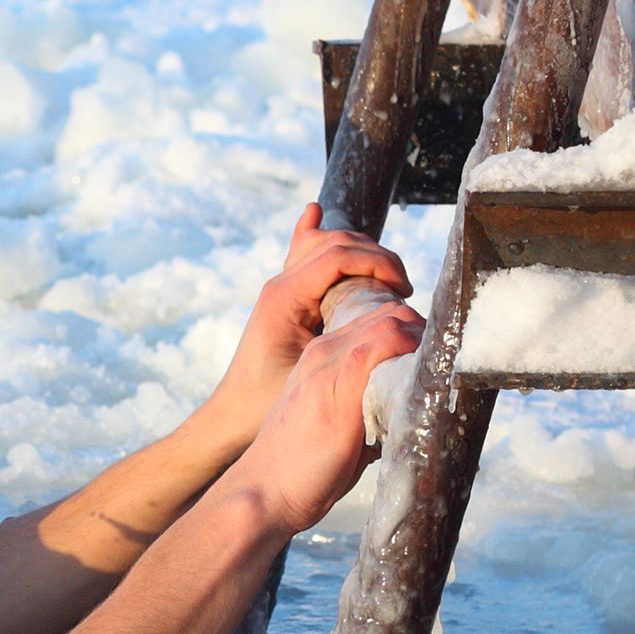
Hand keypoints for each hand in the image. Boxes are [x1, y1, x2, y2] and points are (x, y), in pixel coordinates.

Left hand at [200, 204, 414, 453]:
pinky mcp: (285, 301)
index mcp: (284, 297)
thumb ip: (351, 346)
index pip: (340, 254)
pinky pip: (302, 257)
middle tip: (403, 290)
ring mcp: (280, 291)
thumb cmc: (267, 405)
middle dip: (377, 256)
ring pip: (324, 246)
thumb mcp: (316, 377)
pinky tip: (313, 213)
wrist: (229, 420)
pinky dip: (314, 235)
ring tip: (388, 280)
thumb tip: (398, 322)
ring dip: (361, 253)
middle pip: (336, 242)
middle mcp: (279, 286)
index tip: (405, 290)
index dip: (380, 262)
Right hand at [224, 294, 424, 533]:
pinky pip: (389, 342)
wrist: (263, 492)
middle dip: (423, 332)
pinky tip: (424, 380)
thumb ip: (365, 411)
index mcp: (319, 361)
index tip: (428, 362)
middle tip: (439, 367)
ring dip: (423, 340)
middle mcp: (323, 353)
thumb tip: (404, 416)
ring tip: (436, 374)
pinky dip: (415, 351)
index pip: (376, 322)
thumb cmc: (300, 472)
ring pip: (392, 320)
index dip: (411, 333)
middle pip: (390, 313)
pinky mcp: (342, 384)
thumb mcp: (335, 429)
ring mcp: (330, 365)